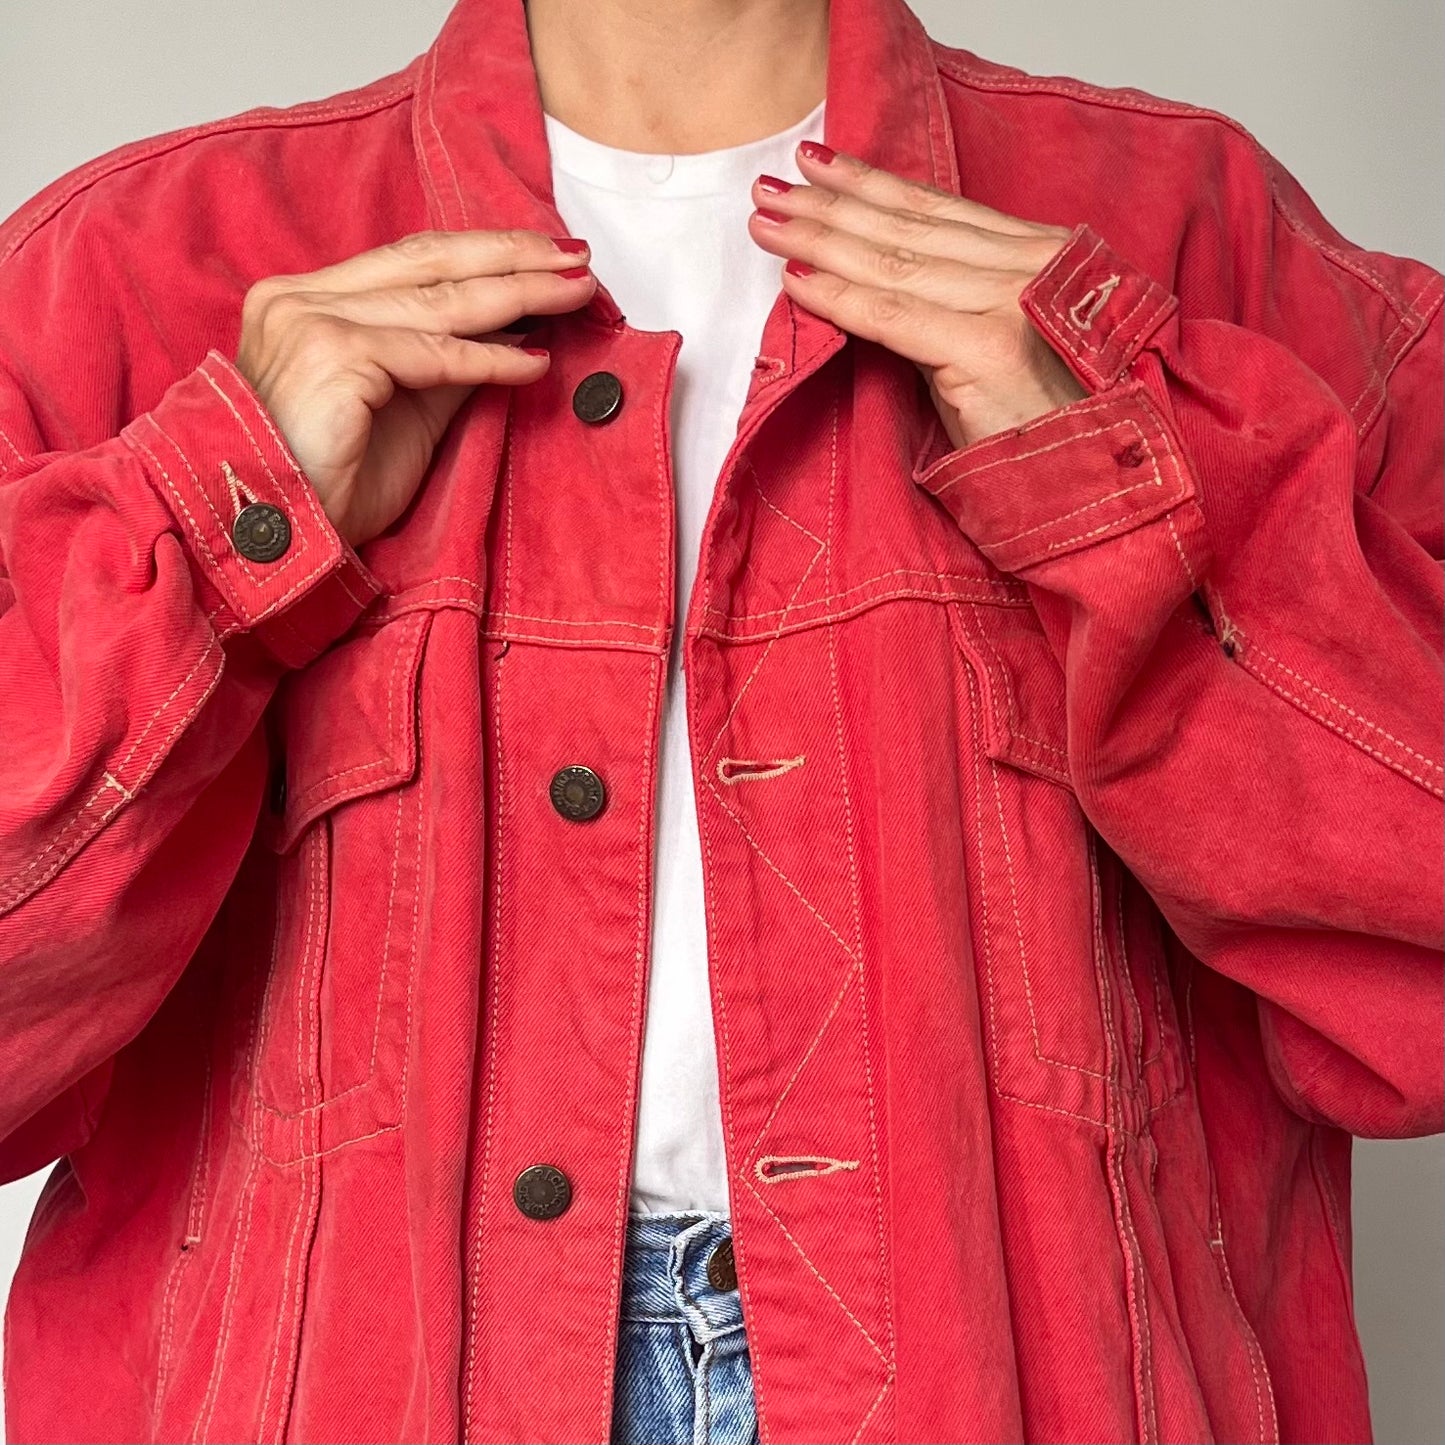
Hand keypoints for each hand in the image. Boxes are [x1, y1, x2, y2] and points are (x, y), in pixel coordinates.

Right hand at [235, 229, 596, 545]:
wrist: (278, 538)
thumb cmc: (330, 488)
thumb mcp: (404, 414)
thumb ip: (445, 365)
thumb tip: (510, 333)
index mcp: (306, 301)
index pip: (410, 260)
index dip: (482, 251)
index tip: (544, 253)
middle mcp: (301, 298)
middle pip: (428, 261)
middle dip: (511, 256)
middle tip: (575, 256)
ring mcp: (311, 320)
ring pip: (438, 300)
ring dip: (518, 294)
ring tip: (574, 292)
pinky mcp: (332, 354)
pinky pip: (432, 353)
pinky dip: (490, 358)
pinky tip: (535, 360)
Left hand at [747, 145, 1088, 449]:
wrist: (1087, 486)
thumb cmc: (1044, 428)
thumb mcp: (1000, 346)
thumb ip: (951, 305)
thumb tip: (876, 282)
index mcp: (1041, 254)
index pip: (940, 209)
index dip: (872, 183)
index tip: (818, 164)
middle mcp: (1031, 265)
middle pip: (910, 227)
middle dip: (831, 203)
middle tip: (769, 186)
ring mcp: (1012, 303)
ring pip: (895, 263)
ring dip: (820, 239)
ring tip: (766, 222)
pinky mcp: (988, 347)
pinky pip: (893, 315)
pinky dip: (839, 297)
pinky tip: (796, 281)